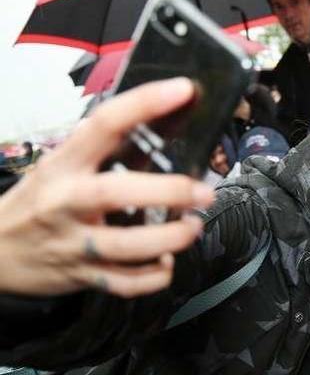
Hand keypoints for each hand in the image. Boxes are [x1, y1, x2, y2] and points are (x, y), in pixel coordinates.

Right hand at [0, 78, 214, 297]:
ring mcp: (73, 243)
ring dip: (171, 239)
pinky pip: (126, 283)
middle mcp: (65, 202)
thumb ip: (104, 152)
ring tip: (193, 227)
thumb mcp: (61, 168)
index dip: (144, 103)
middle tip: (203, 192)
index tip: (183, 90)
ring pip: (128, 246)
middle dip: (168, 191)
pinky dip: (155, 276)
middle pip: (116, 192)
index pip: (104, 124)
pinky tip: (165, 262)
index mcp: (63, 164)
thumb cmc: (40, 202)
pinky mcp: (82, 277)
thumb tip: (165, 124)